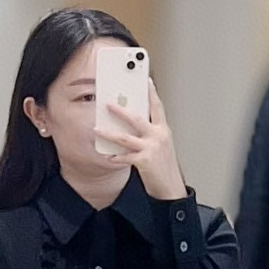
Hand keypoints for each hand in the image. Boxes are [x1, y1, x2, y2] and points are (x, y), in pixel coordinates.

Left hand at [95, 77, 186, 200]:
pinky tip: (107, 156)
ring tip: (97, 129)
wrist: (171, 189)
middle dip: (121, 110)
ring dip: (109, 133)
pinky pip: (125, 156)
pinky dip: (115, 156)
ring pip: (126, 137)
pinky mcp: (144, 161)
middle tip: (108, 104)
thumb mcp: (161, 146)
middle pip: (137, 119)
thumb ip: (150, 134)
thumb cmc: (164, 168)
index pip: (157, 107)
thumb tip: (132, 125)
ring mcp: (151, 148)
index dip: (152, 93)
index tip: (145, 80)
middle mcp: (158, 136)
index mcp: (163, 130)